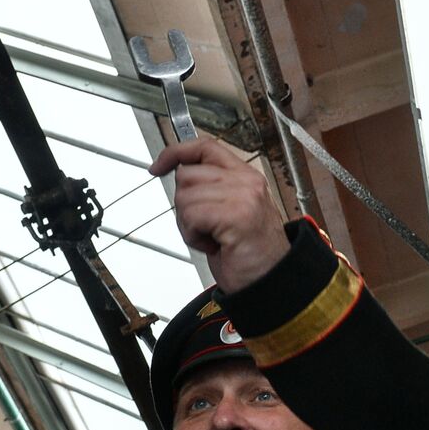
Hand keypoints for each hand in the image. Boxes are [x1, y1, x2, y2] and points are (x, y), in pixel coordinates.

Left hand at [150, 139, 289, 291]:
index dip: (176, 152)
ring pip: (185, 197)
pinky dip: (193, 235)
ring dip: (189, 224)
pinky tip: (212, 244)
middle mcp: (247, 181)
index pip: (205, 147)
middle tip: (205, 227)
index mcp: (246, 176)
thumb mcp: (229, 212)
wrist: (270, 282)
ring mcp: (244, 196)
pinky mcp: (236, 214)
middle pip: (187, 174)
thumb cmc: (248, 254)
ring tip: (211, 238)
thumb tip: (178, 174)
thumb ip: (210, 189)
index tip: (157, 166)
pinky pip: (192, 215)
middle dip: (185, 205)